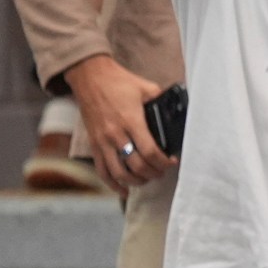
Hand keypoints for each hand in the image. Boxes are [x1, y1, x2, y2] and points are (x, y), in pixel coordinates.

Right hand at [65, 55, 172, 191]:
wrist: (90, 76)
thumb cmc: (119, 81)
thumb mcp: (146, 87)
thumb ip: (161, 100)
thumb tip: (178, 109)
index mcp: (131, 121)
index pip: (150, 151)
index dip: (163, 162)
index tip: (172, 162)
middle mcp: (115, 134)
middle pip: (137, 165)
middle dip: (154, 172)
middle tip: (162, 171)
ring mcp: (102, 141)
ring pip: (120, 173)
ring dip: (137, 180)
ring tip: (148, 178)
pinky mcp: (93, 145)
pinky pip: (102, 171)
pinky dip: (113, 184)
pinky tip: (124, 190)